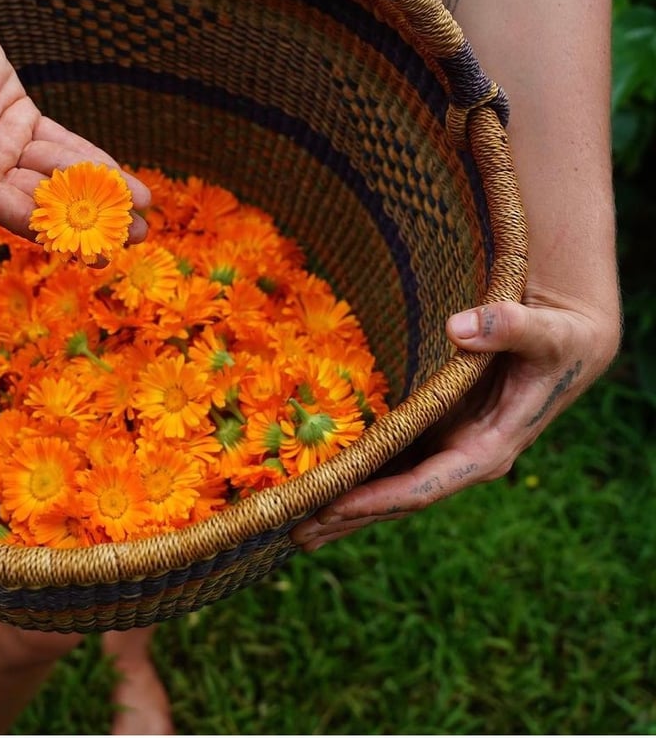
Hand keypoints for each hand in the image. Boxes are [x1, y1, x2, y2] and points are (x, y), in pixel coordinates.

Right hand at [0, 0, 150, 243]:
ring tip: (145, 207)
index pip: (18, 214)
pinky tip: (123, 176)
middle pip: (48, 201)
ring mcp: (5, 146)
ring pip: (62, 174)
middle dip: (94, 218)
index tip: (98, 254)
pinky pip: (62, 144)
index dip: (59, 235)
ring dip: (103, 190)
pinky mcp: (21, 119)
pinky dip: (92, 159)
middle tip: (139, 236)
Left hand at [290, 288, 620, 551]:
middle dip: (347, 516)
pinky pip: (387, 461)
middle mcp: (461, 460)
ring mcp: (443, 450)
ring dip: (343, 508)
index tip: (331, 508)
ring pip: (386, 486)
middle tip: (294, 531)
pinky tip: (319, 486)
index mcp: (488, 450)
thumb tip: (459, 326)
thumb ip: (509, 328)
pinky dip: (354, 477)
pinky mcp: (432, 434)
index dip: (376, 498)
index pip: (422, 486)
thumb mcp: (546, 332)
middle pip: (395, 498)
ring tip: (294, 528)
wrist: (565, 347)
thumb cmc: (559, 339)